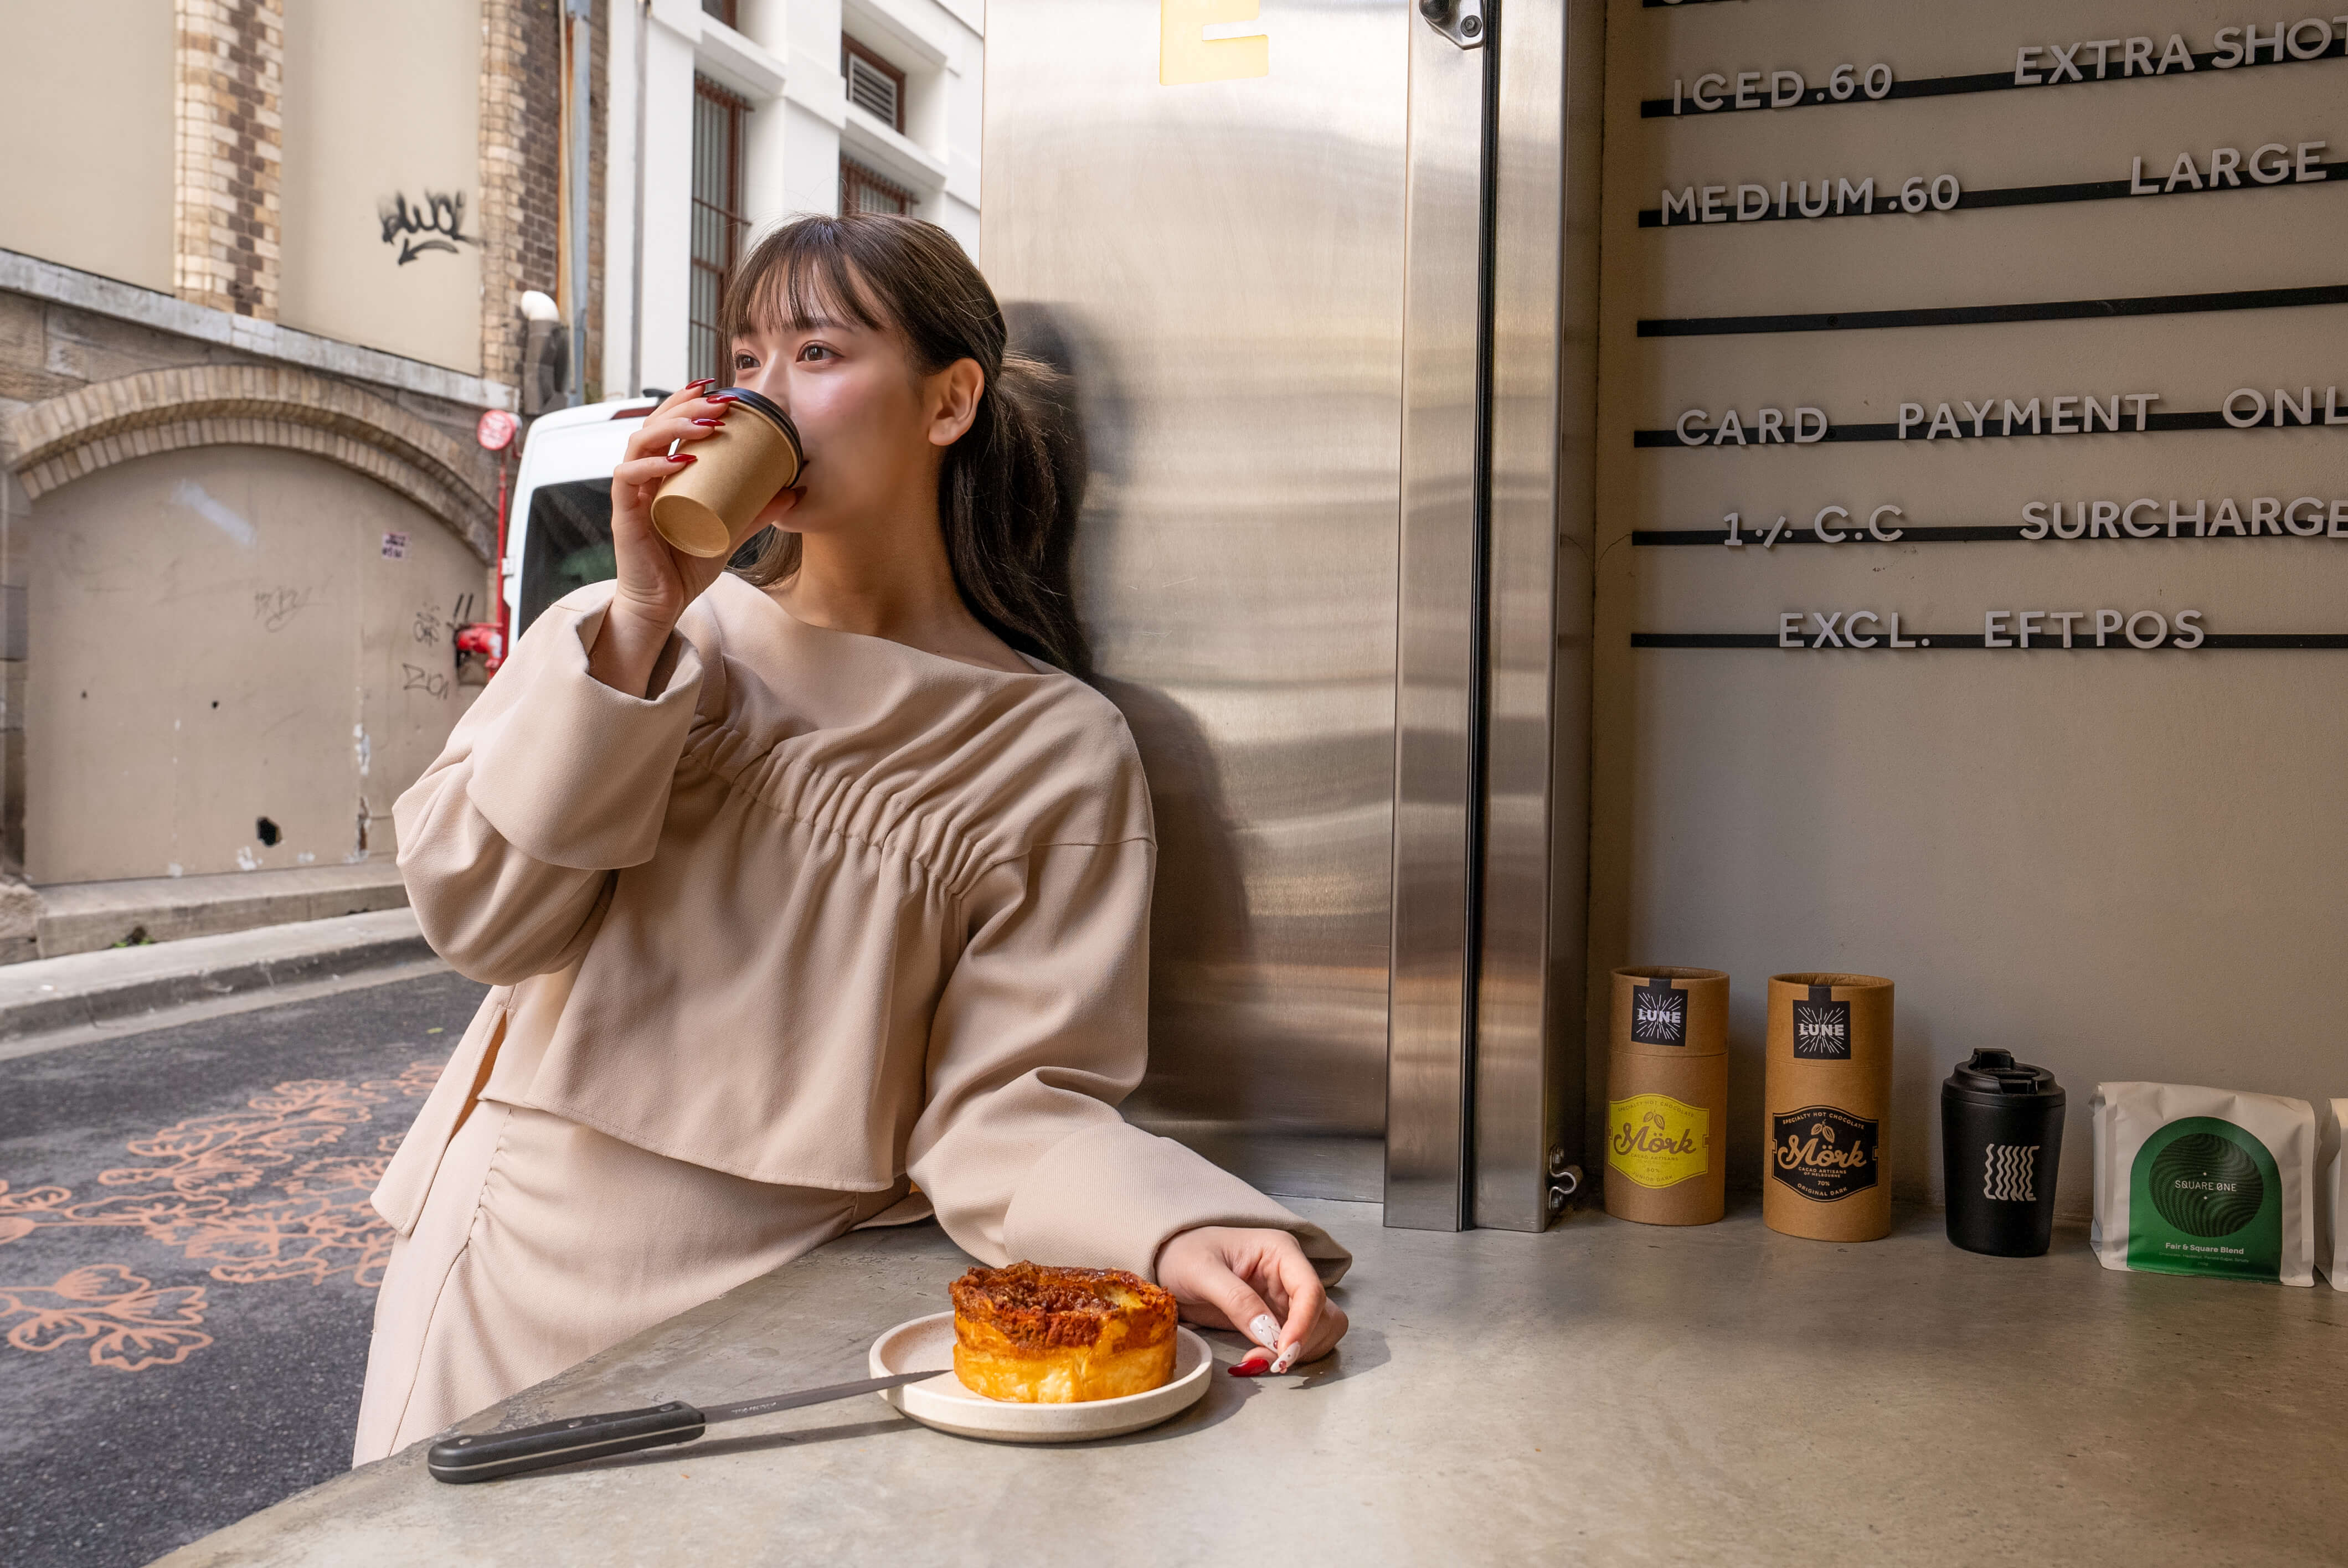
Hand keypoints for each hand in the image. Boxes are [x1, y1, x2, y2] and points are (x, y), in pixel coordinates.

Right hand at [589, 381, 798, 692]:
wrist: (664, 604)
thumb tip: (795, 492)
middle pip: (656, 423)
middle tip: (721, 399)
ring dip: (672, 426)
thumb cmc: (686, 565)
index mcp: (664, 473)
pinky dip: (654, 464)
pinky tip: (681, 459)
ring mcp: (632, 492)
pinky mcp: (624, 513)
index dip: (690, 401)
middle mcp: (644, 476)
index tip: (720, 388)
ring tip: (706, 423)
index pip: (671, 424)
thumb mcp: (731, 532)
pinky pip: (629, 477)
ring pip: (639, 441)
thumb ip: (757, 512)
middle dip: (687, 404)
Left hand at [1155, 1226, 1346, 1373]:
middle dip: (1299, 1343)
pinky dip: (1288, 1356)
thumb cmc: (1183, 1255)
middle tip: (1262, 1361)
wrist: (1169, 1264)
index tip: (1283, 1351)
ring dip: (1297, 1353)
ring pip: (1320, 1331)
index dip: (1304, 1323)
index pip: (1310, 1289)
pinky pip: (1301, 1343)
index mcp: (1280, 1250)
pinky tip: (1260, 1358)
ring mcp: (1287, 1298)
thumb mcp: (1202, 1272)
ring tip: (1258, 1359)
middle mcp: (1291, 1273)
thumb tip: (1268, 1333)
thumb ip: (1236, 1299)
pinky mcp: (1278, 1319)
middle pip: (1322, 1315)